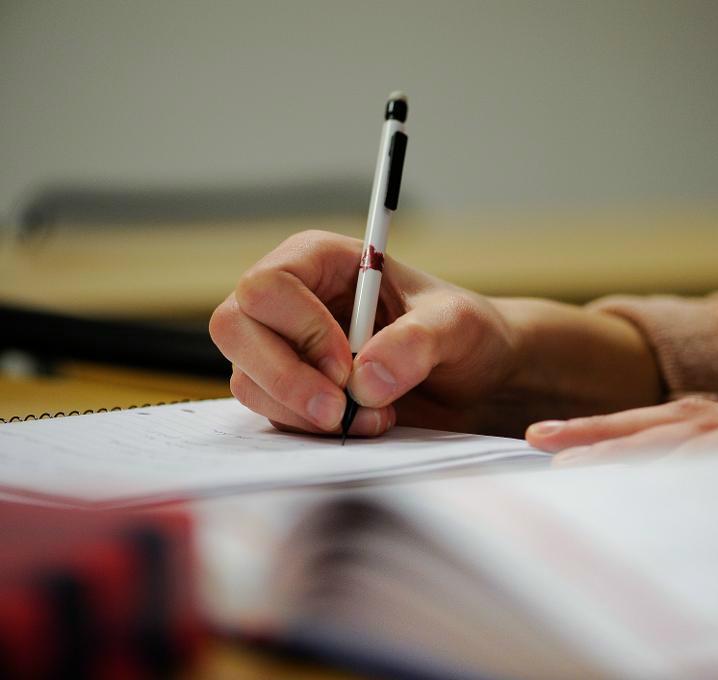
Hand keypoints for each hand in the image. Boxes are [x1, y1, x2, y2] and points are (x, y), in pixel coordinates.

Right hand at [209, 230, 517, 436]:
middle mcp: (292, 300)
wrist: (474, 379)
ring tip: (373, 417)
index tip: (347, 363)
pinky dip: (312, 429)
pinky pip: (272, 413)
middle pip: (234, 328)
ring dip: (304, 411)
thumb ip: (418, 342)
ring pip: (247, 378)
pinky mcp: (291, 390)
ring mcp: (285, 347)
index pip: (268, 285)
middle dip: (284, 376)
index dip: (299, 328)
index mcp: (322, 261)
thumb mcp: (457, 325)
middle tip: (338, 409)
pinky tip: (364, 424)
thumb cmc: (465, 333)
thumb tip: (365, 379)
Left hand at [526, 395, 717, 464]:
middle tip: (543, 449)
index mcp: (699, 421)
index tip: (536, 438)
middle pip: (642, 427)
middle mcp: (716, 420)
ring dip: (624, 454)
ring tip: (577, 468)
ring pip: (673, 442)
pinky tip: (652, 487)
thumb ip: (675, 465)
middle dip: (591, 437)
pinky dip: (684, 473)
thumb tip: (615, 482)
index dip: (585, 429)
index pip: (631, 424)